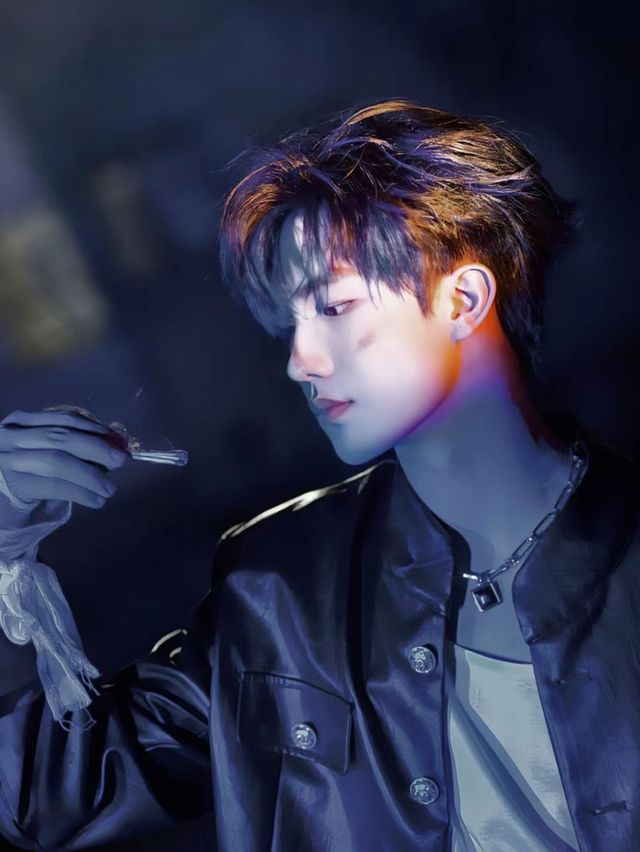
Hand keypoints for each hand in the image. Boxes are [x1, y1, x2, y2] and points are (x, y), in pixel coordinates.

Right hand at [0, 408, 127, 512]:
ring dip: (90, 475)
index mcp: (21, 421)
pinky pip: (53, 486)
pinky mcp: (13, 485)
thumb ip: (75, 447)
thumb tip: (117, 447)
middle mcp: (11, 436)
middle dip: (96, 448)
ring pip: (57, 461)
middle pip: (61, 437)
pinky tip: (96, 500)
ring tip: (110, 489)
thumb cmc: (26, 475)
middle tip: (121, 460)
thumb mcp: (45, 453)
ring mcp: (8, 459)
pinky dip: (79, 493)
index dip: (94, 428)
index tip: (118, 440)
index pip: (64, 419)